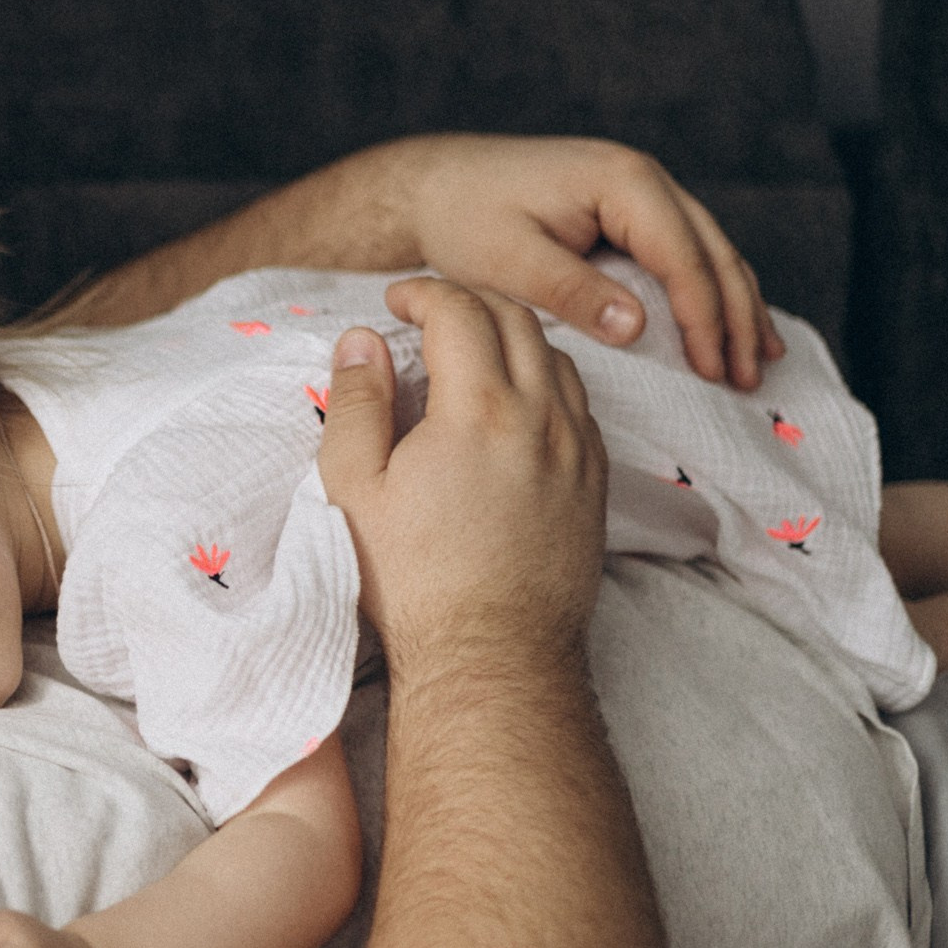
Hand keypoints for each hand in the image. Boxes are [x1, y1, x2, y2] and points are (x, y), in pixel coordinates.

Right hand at [316, 279, 607, 671]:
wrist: (491, 655)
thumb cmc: (411, 580)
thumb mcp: (352, 488)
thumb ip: (356, 403)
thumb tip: (362, 342)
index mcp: (476, 410)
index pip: (461, 310)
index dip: (424, 293)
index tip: (396, 302)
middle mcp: (541, 418)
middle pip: (517, 318)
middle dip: (469, 300)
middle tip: (430, 314)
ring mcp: (577, 451)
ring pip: (557, 357)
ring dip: (513, 335)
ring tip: (472, 351)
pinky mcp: (594, 484)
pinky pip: (580, 405)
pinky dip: (545, 381)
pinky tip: (513, 404)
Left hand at [386, 134, 785, 389]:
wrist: (433, 184)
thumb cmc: (462, 216)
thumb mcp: (510, 260)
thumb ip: (573, 292)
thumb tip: (638, 328)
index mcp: (621, 181)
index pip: (683, 257)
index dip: (704, 317)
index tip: (714, 369)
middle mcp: (641, 177)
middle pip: (711, 251)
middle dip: (736, 316)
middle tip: (750, 377)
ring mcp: (638, 189)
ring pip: (707, 251)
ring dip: (734, 304)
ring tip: (757, 358)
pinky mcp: (626, 208)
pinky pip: (682, 252)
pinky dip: (707, 290)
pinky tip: (722, 325)